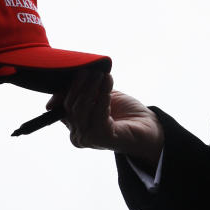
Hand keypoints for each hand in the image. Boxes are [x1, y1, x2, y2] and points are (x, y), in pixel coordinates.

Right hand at [48, 71, 163, 165]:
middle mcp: (77, 135)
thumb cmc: (124, 112)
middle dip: (79, 86)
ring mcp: (88, 139)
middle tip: (89, 70)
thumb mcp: (100, 97)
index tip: (76, 71)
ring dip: (91, 88)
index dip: (67, 88)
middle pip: (71, 106)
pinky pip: (98, 114)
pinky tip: (107, 83)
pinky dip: (103, 97)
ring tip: (100, 74)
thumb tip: (67, 79)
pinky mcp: (102, 138)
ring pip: (82, 109)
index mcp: (74, 126)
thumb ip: (85, 91)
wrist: (147, 128)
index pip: (62, 105)